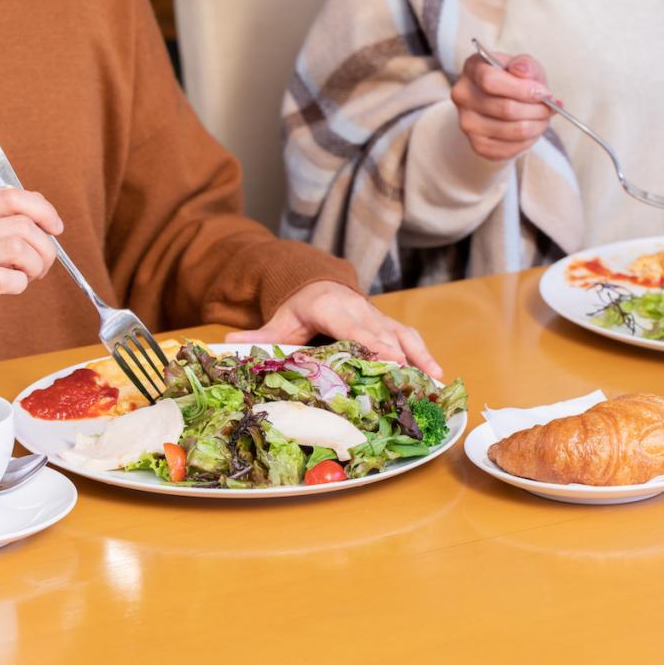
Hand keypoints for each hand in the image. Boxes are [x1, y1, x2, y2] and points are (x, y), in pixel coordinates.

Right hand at [0, 189, 62, 359]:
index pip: (9, 196)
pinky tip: (13, 287)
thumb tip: (40, 206)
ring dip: (36, 266)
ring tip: (28, 276)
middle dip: (46, 247)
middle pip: (22, 225)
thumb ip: (1, 223)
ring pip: (18, 249)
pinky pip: (6, 279)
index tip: (55, 228)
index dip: (42, 209)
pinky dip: (21, 284)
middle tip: (41, 265)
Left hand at [225, 281, 443, 378]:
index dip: (375, 343)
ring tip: (435, 380)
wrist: (318, 283)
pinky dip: (424, 355)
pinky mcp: (388, 324)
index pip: (355, 327)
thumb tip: (227, 346)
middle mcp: (360, 309)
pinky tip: (436, 376)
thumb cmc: (300, 308)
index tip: (390, 360)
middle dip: (403, 356)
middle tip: (417, 381)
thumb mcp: (279, 320)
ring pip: (404, 334)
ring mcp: (377, 316)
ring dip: (420, 356)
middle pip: (385, 333)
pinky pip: (409, 338)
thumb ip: (258, 336)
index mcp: (331, 307)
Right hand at [451, 51, 553, 161]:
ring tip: (544, 118)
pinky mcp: (477, 145)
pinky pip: (510, 148)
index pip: (490, 81)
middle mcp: (463, 96)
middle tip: (549, 107)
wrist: (502, 102)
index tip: (543, 93)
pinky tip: (532, 130)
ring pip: (512, 130)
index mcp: (472, 69)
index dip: (522, 89)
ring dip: (537, 125)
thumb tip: (523, 72)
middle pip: (505, 108)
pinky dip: (529, 140)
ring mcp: (467, 123)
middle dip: (536, 110)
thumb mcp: (523, 65)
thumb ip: (525, 65)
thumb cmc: (514, 80)